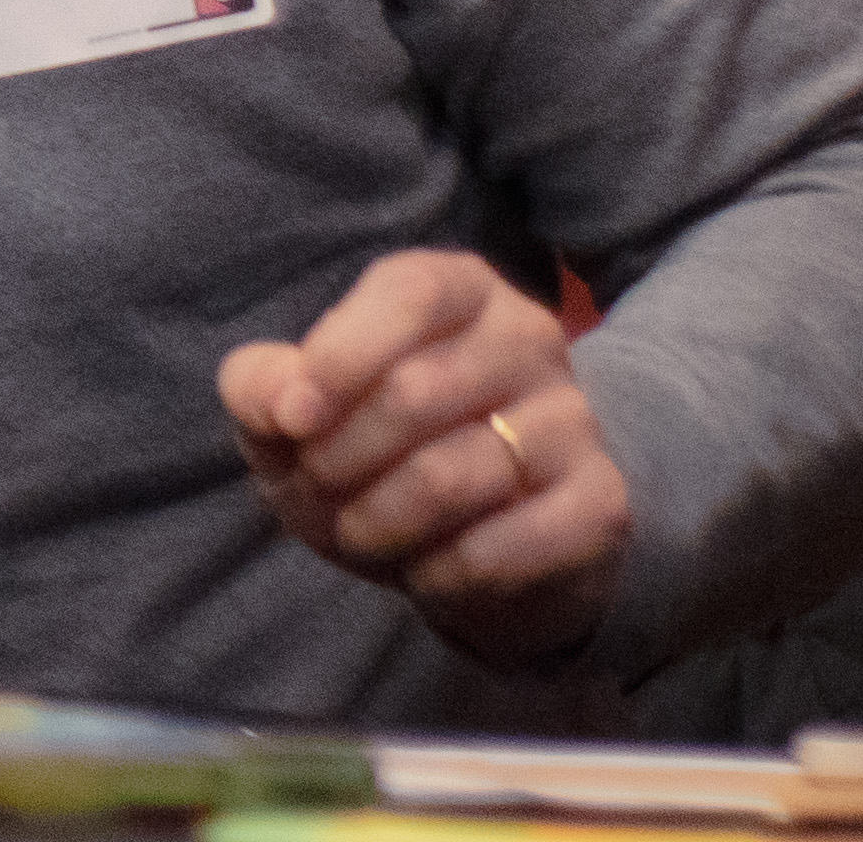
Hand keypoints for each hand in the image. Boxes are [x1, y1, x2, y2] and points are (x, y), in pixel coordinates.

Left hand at [222, 251, 625, 669]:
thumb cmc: (371, 454)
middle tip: (321, 487)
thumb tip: (284, 402)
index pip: (409, 294)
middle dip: (337, 458)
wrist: (482, 546)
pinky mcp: (600, 506)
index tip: (291, 422)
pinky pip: (498, 547)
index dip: (338, 358)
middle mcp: (529, 339)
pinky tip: (425, 571)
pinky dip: (437, 573)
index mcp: (459, 289)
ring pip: (451, 477)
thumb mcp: (296, 413)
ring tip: (362, 532)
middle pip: (414, 393)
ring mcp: (575, 421)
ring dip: (378, 522)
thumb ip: (262, 386)